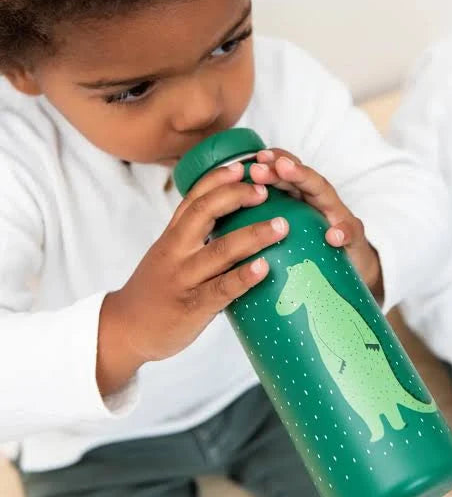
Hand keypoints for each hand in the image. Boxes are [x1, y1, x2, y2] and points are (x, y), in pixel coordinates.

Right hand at [97, 161, 287, 395]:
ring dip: (253, 235)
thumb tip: (237, 217)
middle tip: (266, 189)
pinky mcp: (192, 307)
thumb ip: (195, 236)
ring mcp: (184, 278)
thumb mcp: (169, 254)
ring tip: (281, 226)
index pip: (193, 197)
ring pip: (219, 250)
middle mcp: (176, 251)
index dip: (218, 179)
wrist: (125, 329)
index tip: (241, 167)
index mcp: (173, 235)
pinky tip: (264, 268)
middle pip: (204, 213)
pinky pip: (221, 289)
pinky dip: (243, 277)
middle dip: (236, 196)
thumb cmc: (155, 289)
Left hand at [249, 149, 382, 298]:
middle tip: (261, 164)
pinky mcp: (354, 241)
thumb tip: (231, 221)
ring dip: (305, 179)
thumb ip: (268, 221)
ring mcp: (340, 218)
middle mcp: (321, 201)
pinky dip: (342, 232)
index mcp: (303, 199)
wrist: (354, 269)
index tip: (254, 159)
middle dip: (282, 166)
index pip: (288, 174)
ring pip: (324, 193)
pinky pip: (349, 234)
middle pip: (303, 178)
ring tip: (287, 170)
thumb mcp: (292, 232)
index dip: (273, 163)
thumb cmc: (316, 248)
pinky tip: (333, 235)